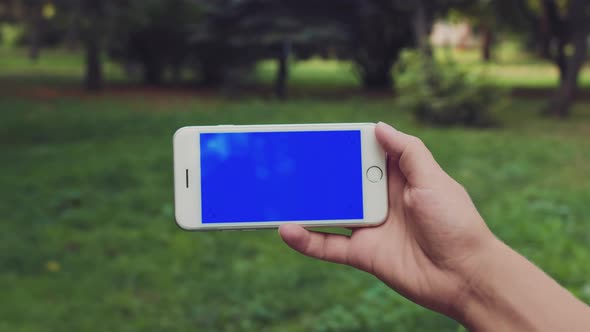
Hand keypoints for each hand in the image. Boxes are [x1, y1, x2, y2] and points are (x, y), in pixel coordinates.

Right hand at [279, 122, 496, 317]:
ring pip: (330, 213)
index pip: (365, 156)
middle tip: (288, 163)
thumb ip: (407, 152)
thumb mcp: (434, 180)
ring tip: (278, 193)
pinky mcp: (363, 254)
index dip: (345, 146)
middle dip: (318, 174)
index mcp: (399, 179)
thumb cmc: (457, 224)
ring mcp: (370, 227)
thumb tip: (379, 125)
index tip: (320, 136)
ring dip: (305, 204)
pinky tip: (287, 229)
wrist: (466, 277)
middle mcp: (381, 200)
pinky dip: (306, 240)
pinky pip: (328, 245)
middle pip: (342, 183)